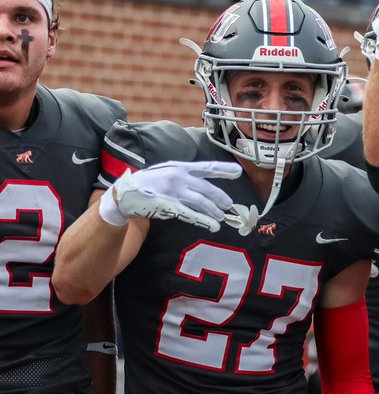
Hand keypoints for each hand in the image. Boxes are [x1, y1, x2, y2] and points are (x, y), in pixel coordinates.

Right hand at [98, 161, 240, 232]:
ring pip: (201, 202)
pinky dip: (204, 220)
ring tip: (220, 218)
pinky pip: (191, 214)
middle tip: (229, 205)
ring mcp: (174, 192)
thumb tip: (204, 185)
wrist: (125, 192)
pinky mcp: (169, 206)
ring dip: (214, 211)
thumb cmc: (149, 183)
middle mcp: (179, 177)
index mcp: (180, 167)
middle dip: (220, 198)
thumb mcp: (167, 172)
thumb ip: (185, 176)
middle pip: (207, 188)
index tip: (238, 171)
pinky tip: (213, 226)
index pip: (206, 167)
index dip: (223, 169)